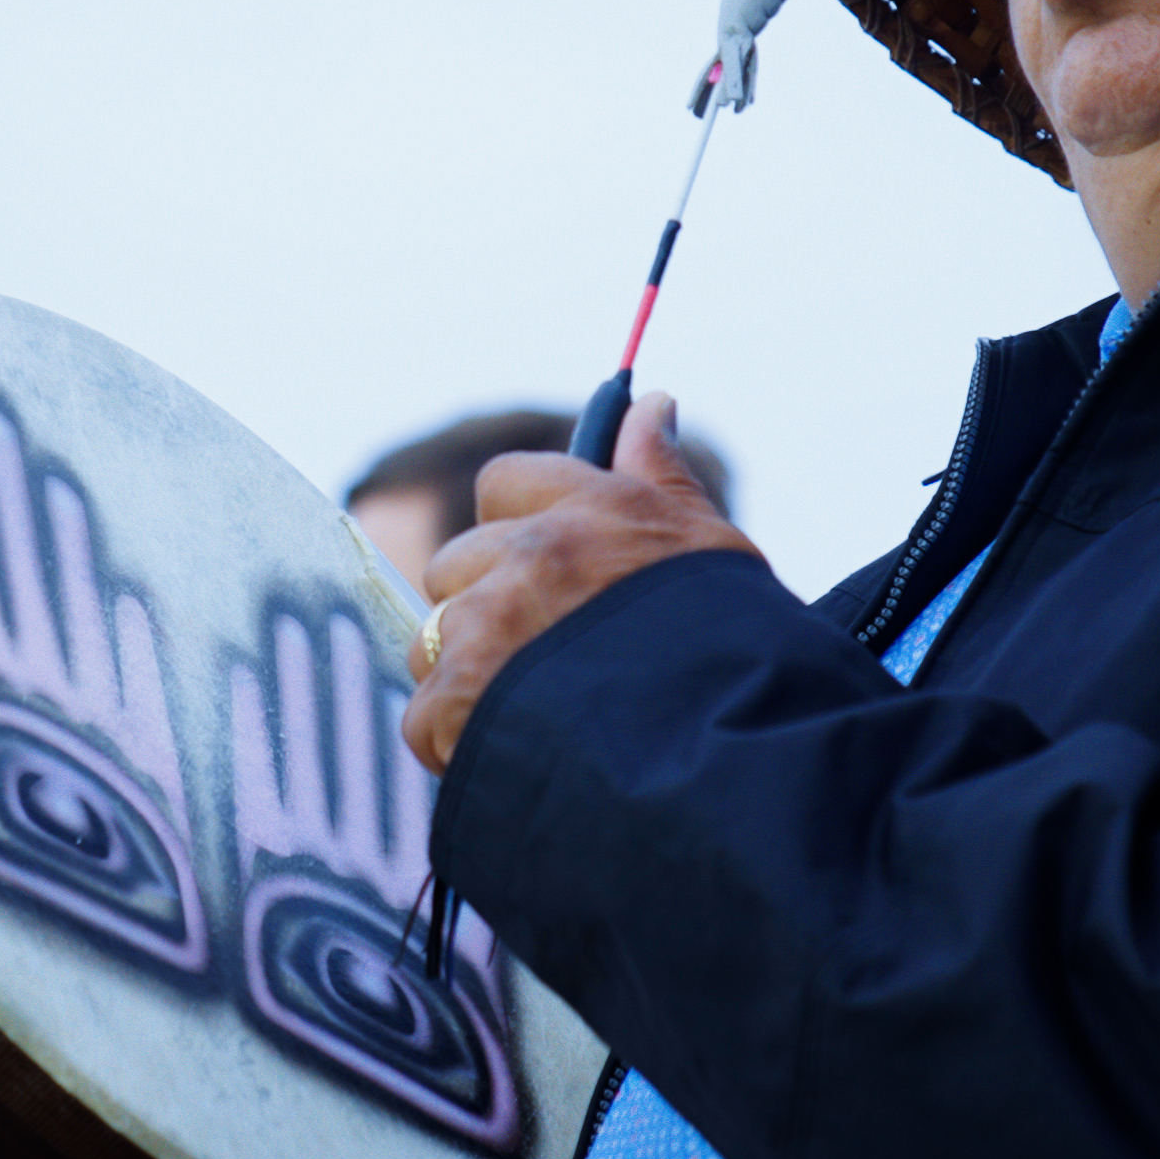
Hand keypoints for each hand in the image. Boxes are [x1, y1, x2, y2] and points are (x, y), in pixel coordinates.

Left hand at [405, 392, 754, 772]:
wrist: (729, 756)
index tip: (542, 570)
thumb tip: (650, 402)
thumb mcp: (709, 547)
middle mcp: (530, 554)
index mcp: (590, 507)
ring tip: (535, 712)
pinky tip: (516, 752)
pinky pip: (425, 715)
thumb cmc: (733, 651)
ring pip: (433, 638)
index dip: (513, 528)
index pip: (502, 483)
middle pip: (454, 563)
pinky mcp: (459, 698)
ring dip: (468, 675)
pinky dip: (457, 741)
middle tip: (544, 655)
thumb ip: (659, 473)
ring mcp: (488, 625)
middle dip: (484, 606)